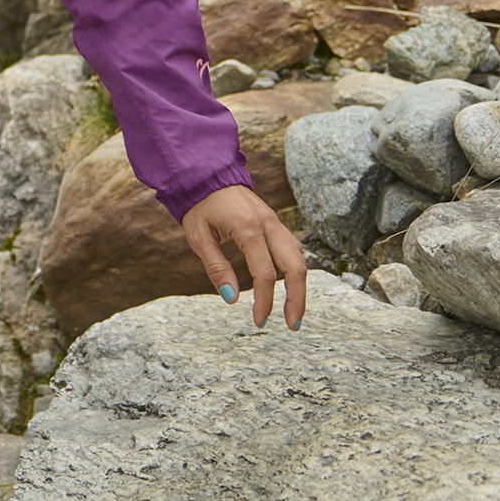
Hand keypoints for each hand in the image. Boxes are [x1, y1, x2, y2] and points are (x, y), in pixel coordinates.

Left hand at [181, 185, 309, 330]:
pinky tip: (292, 286)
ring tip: (294, 313)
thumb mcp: (199, 237)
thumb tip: (232, 299)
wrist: (207, 175)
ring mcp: (276, 222)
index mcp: (248, 228)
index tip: (260, 321)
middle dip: (297, 299)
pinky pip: (294, 248)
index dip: (265, 301)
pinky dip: (296, 270)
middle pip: (296, 267)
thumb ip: (216, 268)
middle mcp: (269, 224)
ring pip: (300, 258)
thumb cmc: (200, 206)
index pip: (265, 274)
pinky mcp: (276, 223)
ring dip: (300, 287)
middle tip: (292, 325)